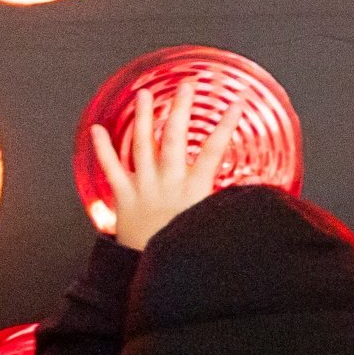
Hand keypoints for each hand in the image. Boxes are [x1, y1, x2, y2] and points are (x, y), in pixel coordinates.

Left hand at [87, 83, 243, 250]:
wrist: (152, 268)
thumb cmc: (185, 246)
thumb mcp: (213, 222)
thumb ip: (229, 202)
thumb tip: (255, 190)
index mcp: (195, 189)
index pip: (214, 149)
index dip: (227, 123)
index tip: (237, 102)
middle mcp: (169, 183)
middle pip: (174, 138)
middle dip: (181, 108)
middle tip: (186, 86)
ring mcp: (144, 187)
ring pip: (142, 146)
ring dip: (144, 118)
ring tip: (145, 94)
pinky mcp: (123, 196)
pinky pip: (111, 168)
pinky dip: (103, 148)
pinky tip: (98, 129)